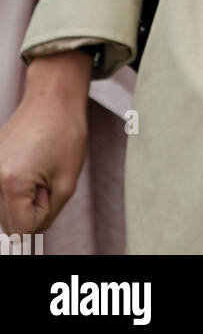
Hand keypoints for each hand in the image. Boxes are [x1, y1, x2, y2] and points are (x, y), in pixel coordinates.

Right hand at [0, 52, 90, 235]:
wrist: (53, 97)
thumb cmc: (66, 134)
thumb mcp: (66, 183)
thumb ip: (45, 216)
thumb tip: (27, 236)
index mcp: (12, 184)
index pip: (21, 230)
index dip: (41, 216)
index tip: (50, 191)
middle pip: (8, 224)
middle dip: (29, 211)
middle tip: (46, 179)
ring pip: (2, 210)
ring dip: (21, 200)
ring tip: (38, 170)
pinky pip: (0, 191)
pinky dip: (14, 187)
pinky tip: (29, 163)